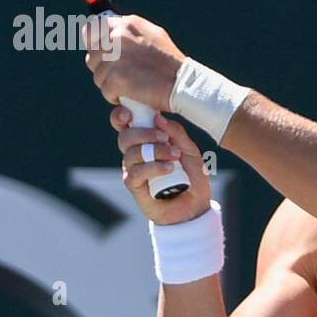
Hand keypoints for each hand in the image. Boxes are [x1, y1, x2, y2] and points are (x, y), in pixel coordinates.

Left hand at [85, 13, 183, 111]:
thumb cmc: (170, 62)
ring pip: (98, 75)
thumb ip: (128, 32)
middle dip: (104, 68)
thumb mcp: (152, 35)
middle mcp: (118, 37)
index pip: (92, 29)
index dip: (94, 44)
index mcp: (126, 24)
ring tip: (131, 85)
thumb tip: (108, 32)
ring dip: (111, 84)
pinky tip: (132, 94)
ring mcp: (116, 58)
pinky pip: (106, 91)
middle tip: (122, 75)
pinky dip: (116, 97)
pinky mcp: (116, 79)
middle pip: (93, 56)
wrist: (184, 83)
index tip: (101, 54)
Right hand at [112, 107, 212, 224]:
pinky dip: (153, 168)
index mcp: (144, 140)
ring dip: (155, 152)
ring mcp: (132, 169)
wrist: (195, 204)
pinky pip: (135, 173)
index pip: (124, 124)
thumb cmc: (191, 175)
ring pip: (131, 154)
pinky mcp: (134, 186)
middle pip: (124, 137)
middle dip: (144, 134)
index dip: (121, 116)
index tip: (129, 112)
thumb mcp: (190, 150)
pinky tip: (169, 169)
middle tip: (165, 138)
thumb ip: (176, 133)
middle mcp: (134, 153)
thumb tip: (158, 116)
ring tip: (175, 156)